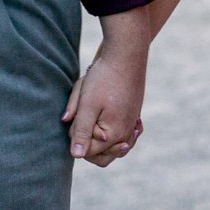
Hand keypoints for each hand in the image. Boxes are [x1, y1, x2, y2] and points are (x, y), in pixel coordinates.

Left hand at [64, 43, 146, 166]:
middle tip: (82, 118)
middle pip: (101, 155)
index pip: (88, 152)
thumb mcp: (87, 104)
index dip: (76, 136)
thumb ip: (81, 131)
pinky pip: (122, 135)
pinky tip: (106, 119)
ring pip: (112, 147)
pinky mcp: (133, 116)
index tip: (75, 116)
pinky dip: (112, 133)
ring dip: (99, 139)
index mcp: (115, 135)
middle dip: (88, 142)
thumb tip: (76, 155)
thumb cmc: (104, 78)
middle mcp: (127, 134)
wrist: (126, 54)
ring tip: (91, 119)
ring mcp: (132, 125)